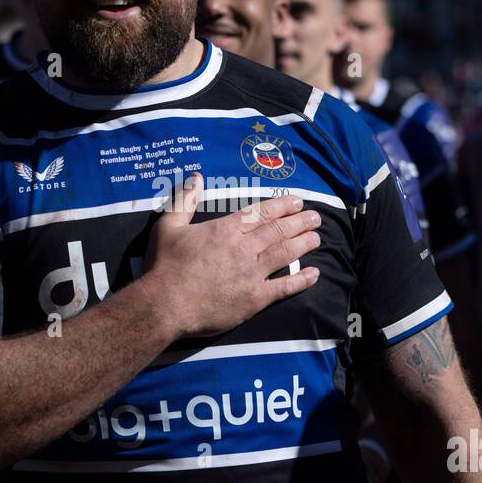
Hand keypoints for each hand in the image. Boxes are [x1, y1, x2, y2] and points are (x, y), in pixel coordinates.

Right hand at [144, 173, 320, 337]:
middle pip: (278, 230)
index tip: (298, 202)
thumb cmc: (164, 266)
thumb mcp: (168, 226)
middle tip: (316, 218)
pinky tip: (314, 274)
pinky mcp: (255, 299)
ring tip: (317, 237)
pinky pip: (284, 287)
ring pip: (285, 254)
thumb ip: (184, 200)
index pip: (261, 213)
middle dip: (300, 222)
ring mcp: (252, 274)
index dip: (282, 206)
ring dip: (303, 244)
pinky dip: (301, 280)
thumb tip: (196, 177)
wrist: (164, 305)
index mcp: (226, 229)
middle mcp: (244, 248)